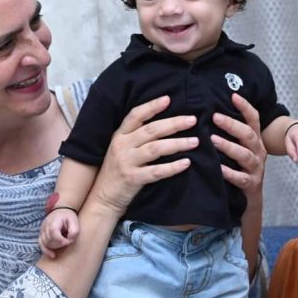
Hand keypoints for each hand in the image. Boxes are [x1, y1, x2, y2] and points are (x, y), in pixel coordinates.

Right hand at [39, 208, 78, 258]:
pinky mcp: (41, 234)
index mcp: (54, 221)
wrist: (61, 211)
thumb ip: (74, 231)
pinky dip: (46, 250)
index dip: (60, 240)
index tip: (68, 241)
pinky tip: (53, 255)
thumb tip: (69, 241)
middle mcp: (45, 226)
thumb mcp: (75, 221)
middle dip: (59, 244)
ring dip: (54, 246)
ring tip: (62, 243)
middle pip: (49, 239)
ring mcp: (42, 230)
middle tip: (67, 241)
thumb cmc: (68, 216)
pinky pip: (41, 244)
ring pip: (45, 243)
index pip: (53, 233)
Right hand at [88, 95, 197, 217]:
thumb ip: (136, 137)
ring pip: (155, 148)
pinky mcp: (132, 179)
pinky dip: (173, 167)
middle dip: (173, 123)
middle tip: (192, 120)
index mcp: (119, 135)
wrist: (102, 198)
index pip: (136, 115)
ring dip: (177, 144)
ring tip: (195, 141)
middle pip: (151, 130)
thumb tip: (163, 123)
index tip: (168, 99)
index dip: (152, 106)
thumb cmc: (116, 171)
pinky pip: (156, 171)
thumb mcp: (120, 149)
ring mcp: (126, 162)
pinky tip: (186, 163)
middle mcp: (122, 146)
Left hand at [210, 93, 265, 197]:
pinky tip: (218, 168)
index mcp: (255, 140)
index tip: (233, 95)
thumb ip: (229, 132)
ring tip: (213, 139)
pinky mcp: (251, 184)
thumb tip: (209, 111)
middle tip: (215, 116)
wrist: (249, 200)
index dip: (245, 107)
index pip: (254, 119)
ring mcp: (255, 168)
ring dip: (228, 146)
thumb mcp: (239, 148)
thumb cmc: (239, 168)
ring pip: (244, 155)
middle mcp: (258, 151)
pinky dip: (230, 173)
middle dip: (231, 124)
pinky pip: (241, 178)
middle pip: (247, 134)